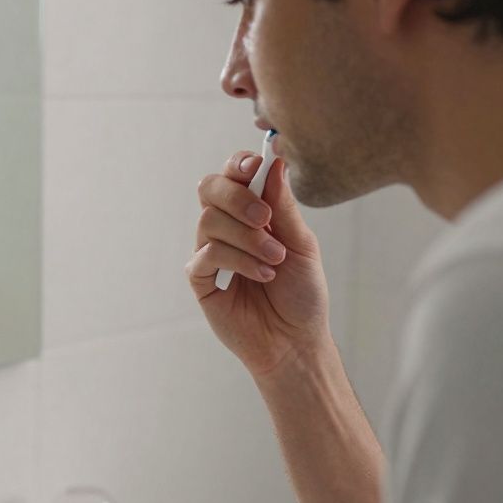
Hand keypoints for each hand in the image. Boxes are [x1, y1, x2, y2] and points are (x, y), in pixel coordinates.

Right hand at [186, 151, 331, 376]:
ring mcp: (210, 253)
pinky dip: (237, 261)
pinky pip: (206, 256)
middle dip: (236, 196)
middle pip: (209, 189)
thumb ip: (284, 207)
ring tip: (274, 260)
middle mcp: (226, 228)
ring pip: (208, 221)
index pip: (232, 175)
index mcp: (250, 213)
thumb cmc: (302, 294)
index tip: (255, 163)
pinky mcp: (201, 280)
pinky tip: (263, 275)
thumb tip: (276, 162)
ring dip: (246, 237)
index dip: (238, 164)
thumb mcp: (302, 244)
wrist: (295, 340)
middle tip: (265, 218)